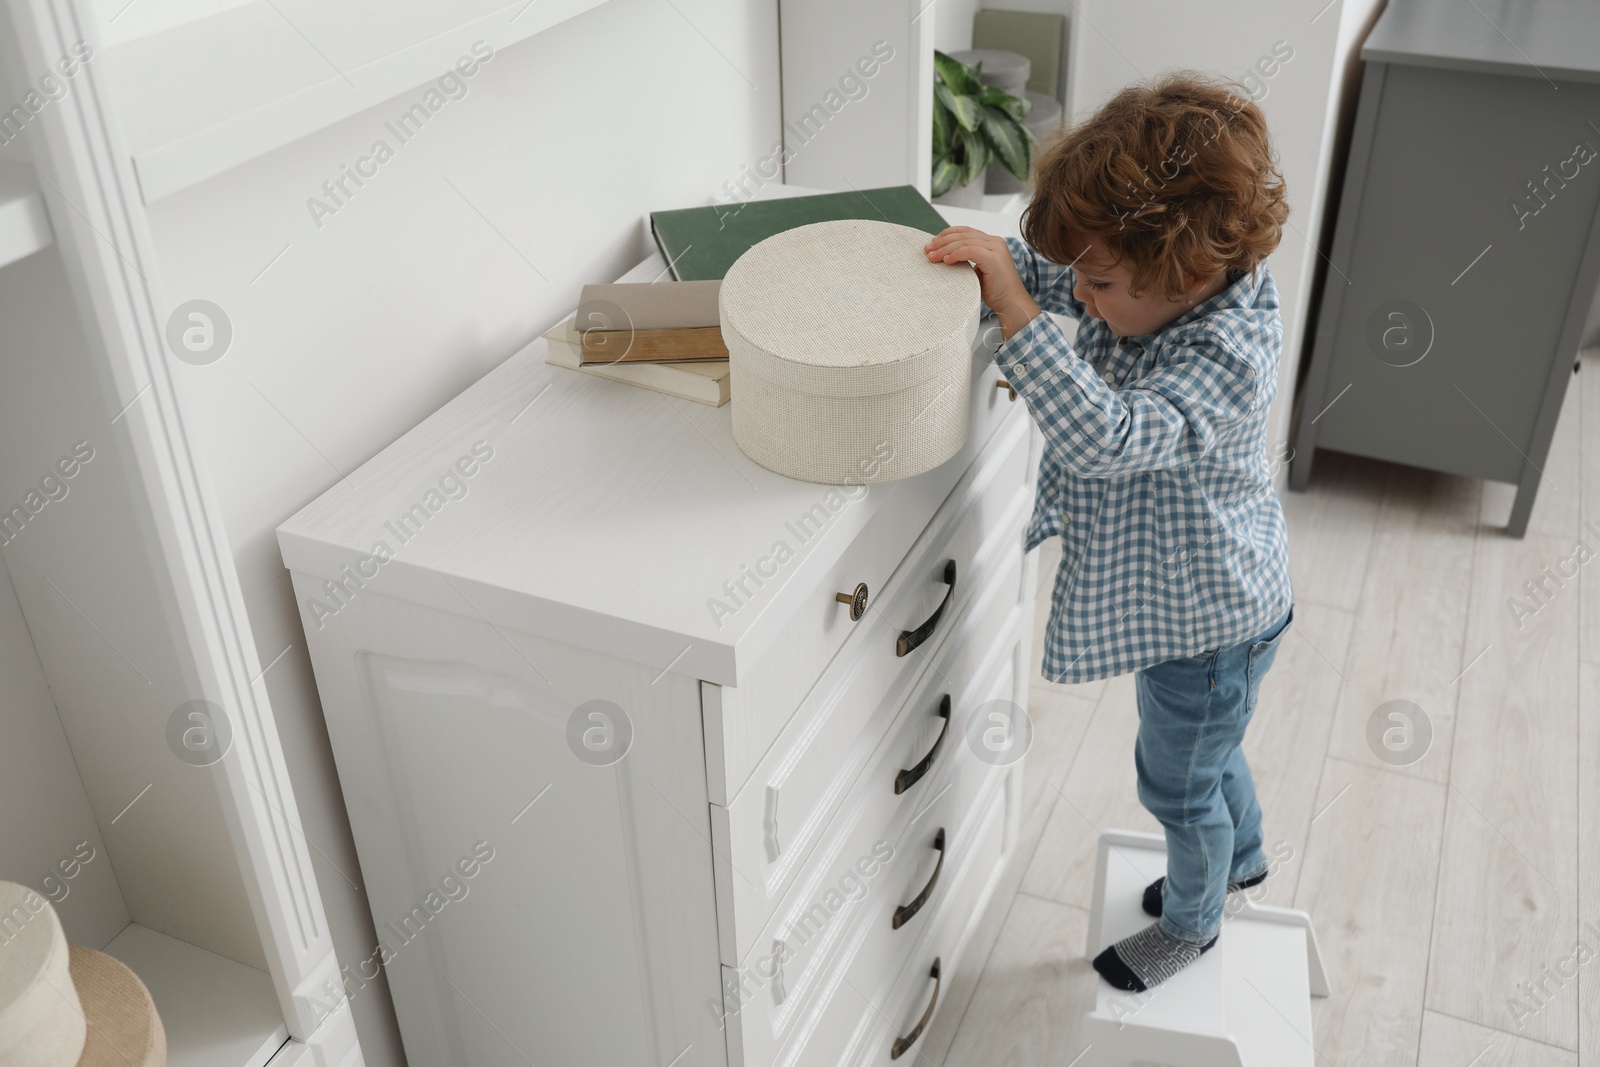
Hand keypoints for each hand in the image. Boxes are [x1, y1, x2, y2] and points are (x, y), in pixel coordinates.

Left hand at [924, 227, 1039, 338]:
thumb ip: (966, 261)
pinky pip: (970, 250)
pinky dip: (956, 254)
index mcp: (991, 243)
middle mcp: (995, 242)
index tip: (932, 243)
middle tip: (927, 249)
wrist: (1011, 303)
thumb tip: (945, 257)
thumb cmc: (995, 291)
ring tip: (932, 256)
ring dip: (945, 248)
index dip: (947, 235)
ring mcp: (995, 249)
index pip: (966, 232)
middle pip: (963, 234)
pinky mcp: (994, 258)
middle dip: (942, 241)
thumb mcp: (977, 271)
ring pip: (965, 241)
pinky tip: (946, 260)